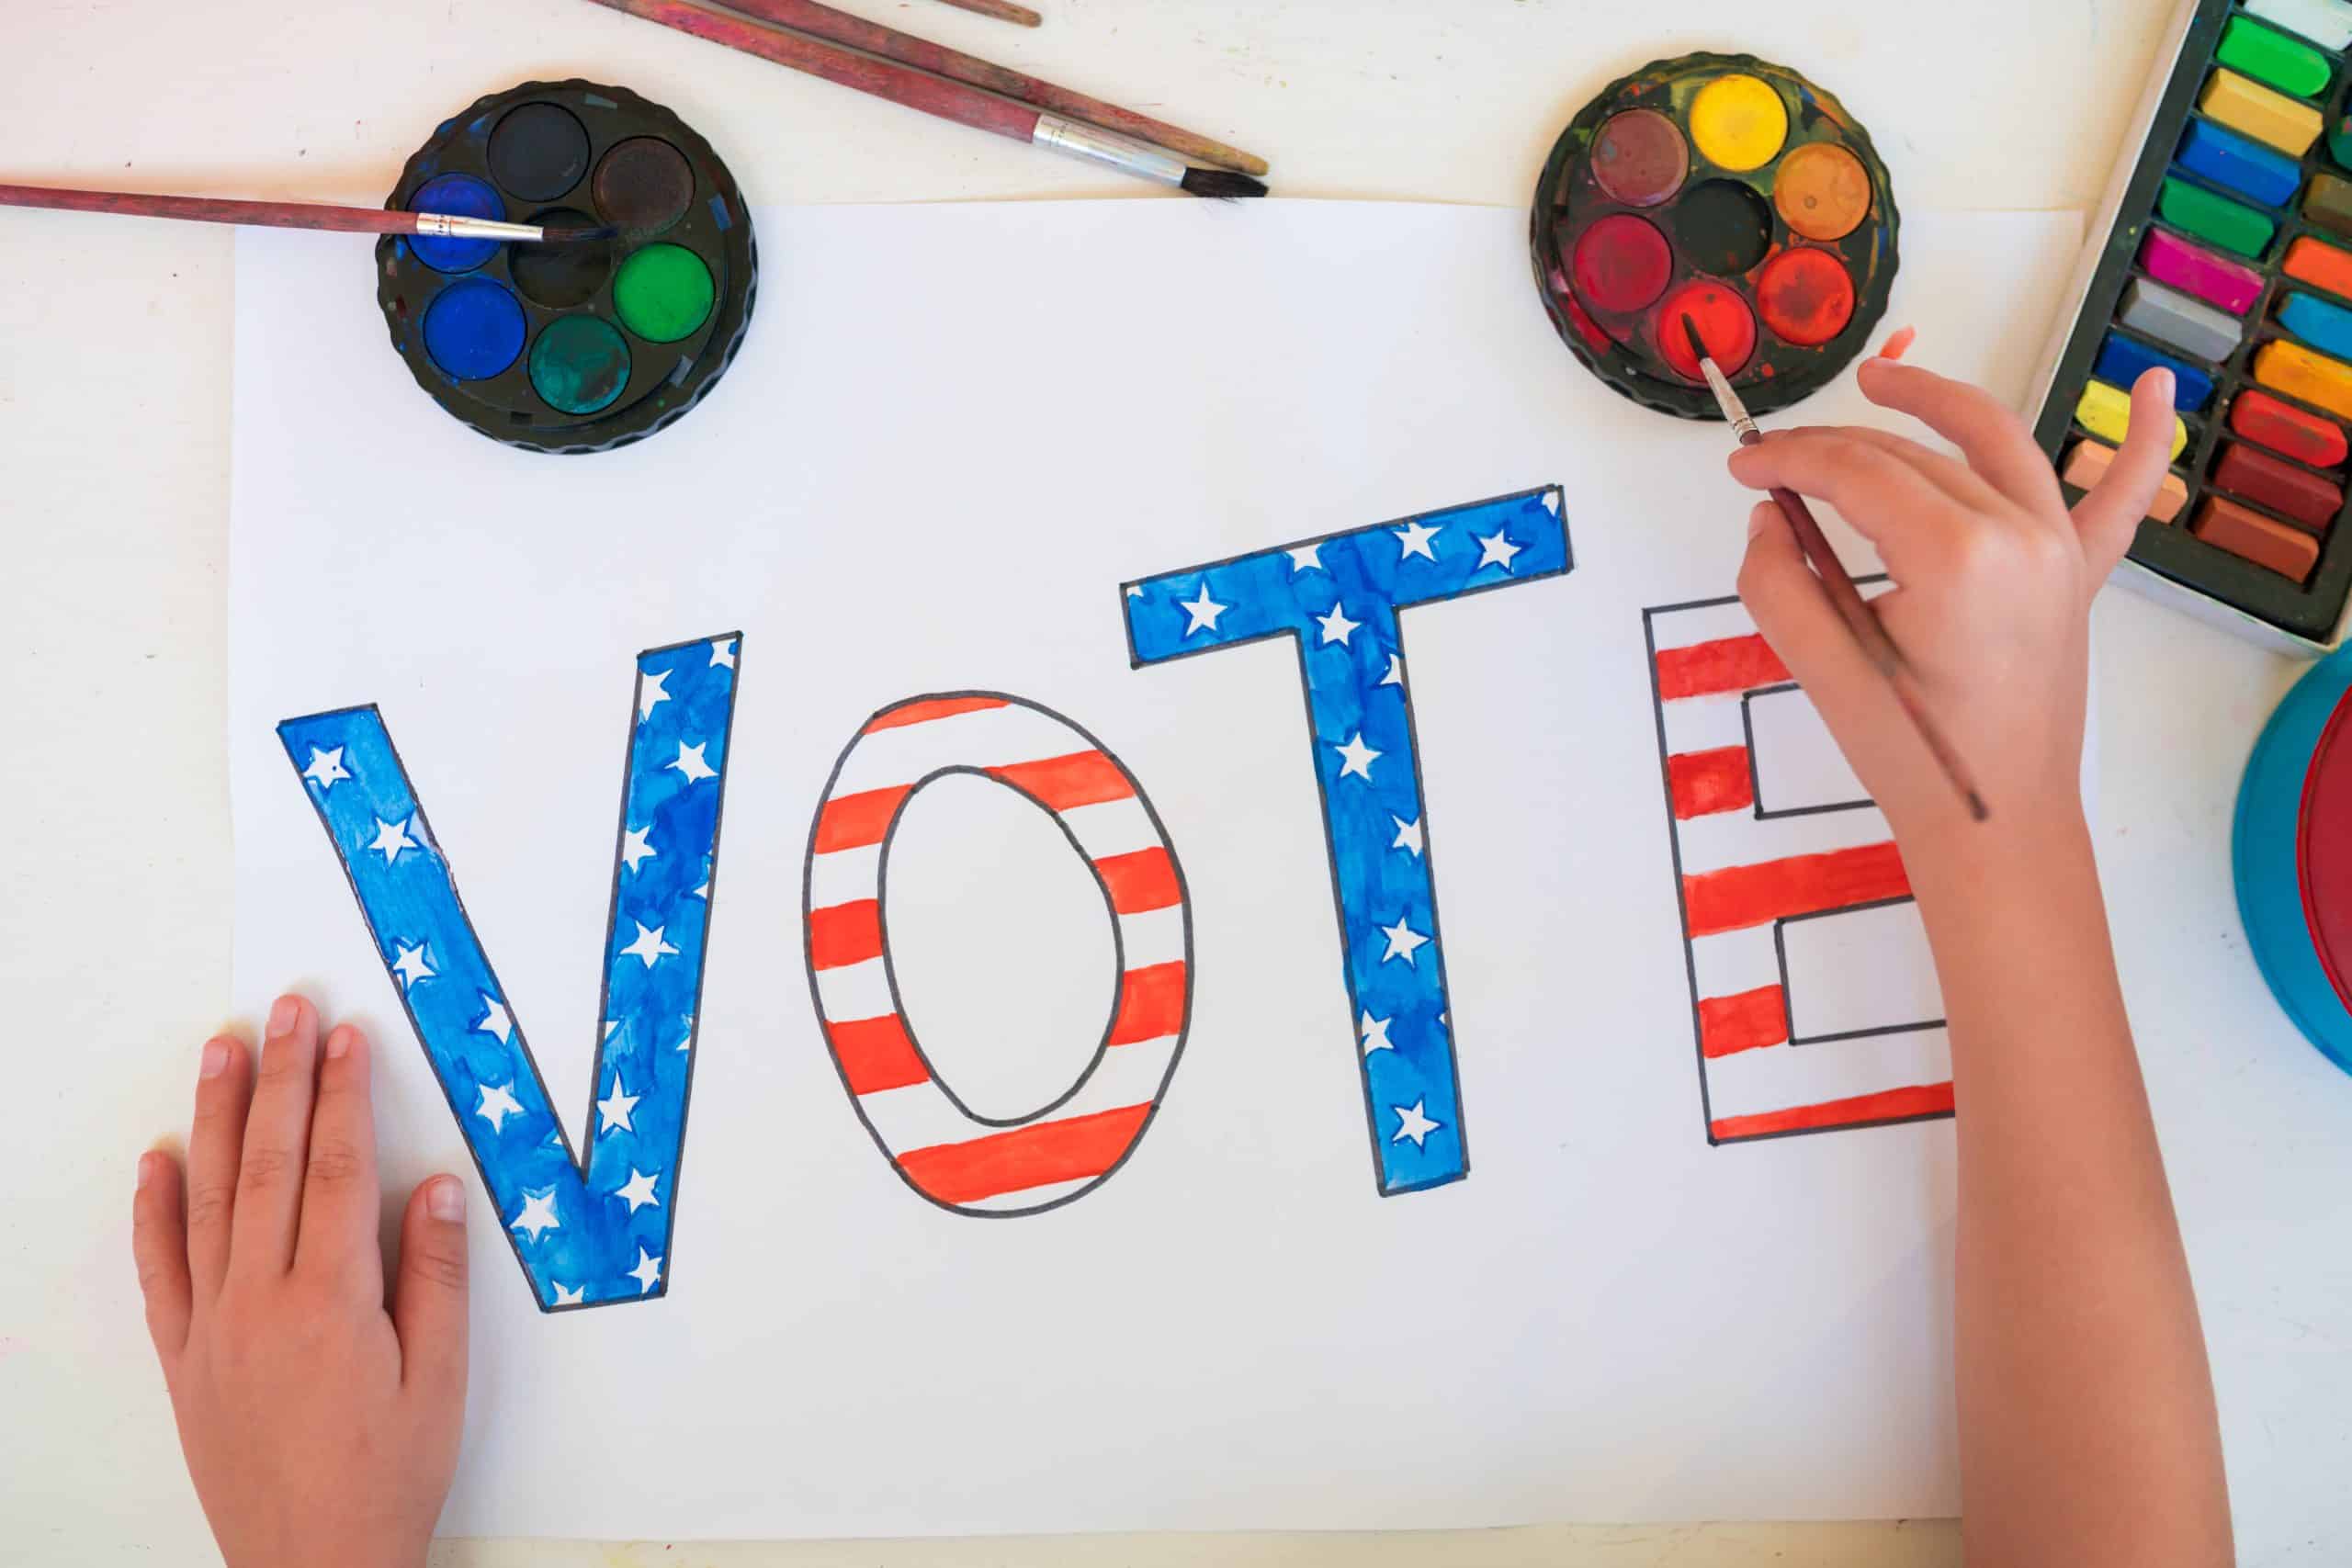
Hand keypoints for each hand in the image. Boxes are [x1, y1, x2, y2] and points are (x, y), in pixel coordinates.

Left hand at [131, 995, 469, 1567]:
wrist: (312, 1565)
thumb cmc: (386, 1477)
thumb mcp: (438, 1379)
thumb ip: (434, 1276)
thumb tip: (433, 1185)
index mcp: (329, 1303)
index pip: (334, 1170)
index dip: (341, 1095)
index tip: (345, 1035)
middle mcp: (259, 1302)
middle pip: (269, 1165)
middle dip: (280, 1078)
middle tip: (285, 1009)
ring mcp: (212, 1326)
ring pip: (209, 1198)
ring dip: (216, 1117)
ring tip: (221, 1050)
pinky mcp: (185, 1356)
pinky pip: (161, 1268)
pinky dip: (154, 1209)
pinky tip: (158, 1158)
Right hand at [1727, 357, 2174, 855]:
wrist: (1996, 823)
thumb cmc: (1914, 759)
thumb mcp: (1824, 670)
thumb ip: (1778, 582)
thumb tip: (1770, 516)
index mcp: (1956, 558)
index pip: (1858, 473)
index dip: (1789, 458)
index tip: (1742, 464)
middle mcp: (2019, 535)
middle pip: (1912, 455)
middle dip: (1833, 446)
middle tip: (1772, 460)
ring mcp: (2060, 550)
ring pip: (1993, 444)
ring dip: (1939, 401)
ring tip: (1882, 383)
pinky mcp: (2081, 574)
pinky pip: (2120, 496)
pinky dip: (2143, 440)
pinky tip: (2161, 388)